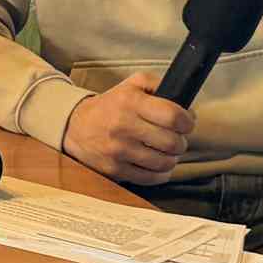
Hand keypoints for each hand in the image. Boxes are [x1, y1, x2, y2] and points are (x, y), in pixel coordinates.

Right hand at [61, 73, 193, 185]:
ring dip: (172, 158)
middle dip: (181, 141)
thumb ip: (158, 84)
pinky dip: (161, 173)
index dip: (187, 121)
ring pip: (164, 162)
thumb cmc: (110, 106)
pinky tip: (157, 163)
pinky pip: (151, 177)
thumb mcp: (131, 85)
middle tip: (176, 138)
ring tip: (166, 151)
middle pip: (172, 142)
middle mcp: (123, 126)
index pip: (173, 116)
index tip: (186, 123)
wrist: (75, 127)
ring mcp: (118, 150)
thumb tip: (184, 104)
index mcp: (130, 102)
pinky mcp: (114, 169)